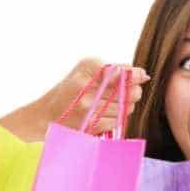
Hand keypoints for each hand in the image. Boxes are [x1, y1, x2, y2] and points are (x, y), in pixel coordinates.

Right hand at [34, 58, 149, 135]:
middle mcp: (86, 85)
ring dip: (125, 107)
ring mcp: (88, 106)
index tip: (142, 77)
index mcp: (87, 66)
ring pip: (126, 107)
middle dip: (133, 92)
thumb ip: (114, 68)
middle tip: (126, 93)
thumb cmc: (71, 90)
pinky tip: (104, 115)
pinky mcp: (90, 124)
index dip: (135, 76)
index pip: (122, 70)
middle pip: (129, 90)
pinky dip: (115, 119)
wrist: (45, 116)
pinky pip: (117, 121)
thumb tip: (144, 74)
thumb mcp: (86, 71)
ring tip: (111, 104)